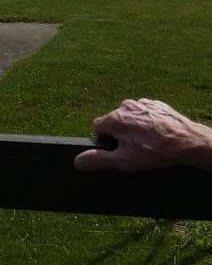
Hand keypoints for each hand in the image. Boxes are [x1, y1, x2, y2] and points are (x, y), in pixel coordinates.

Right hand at [74, 99, 211, 173]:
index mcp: (114, 119)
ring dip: (133, 126)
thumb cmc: (154, 152)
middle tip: (135, 148)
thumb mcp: (124, 161)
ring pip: (129, 116)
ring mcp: (141, 103)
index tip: (118, 149)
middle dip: (120, 133)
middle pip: (114, 120)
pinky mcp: (155, 103)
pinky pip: (144, 112)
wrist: (187, 141)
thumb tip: (77, 161)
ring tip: (148, 141)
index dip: (105, 140)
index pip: (97, 126)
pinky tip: (157, 133)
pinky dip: (147, 121)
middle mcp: (124, 106)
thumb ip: (99, 159)